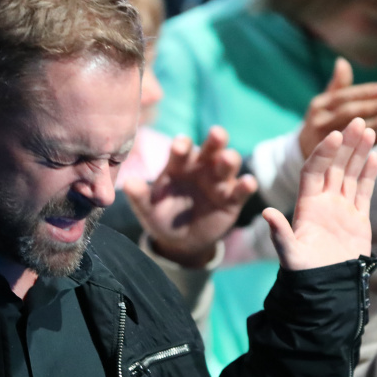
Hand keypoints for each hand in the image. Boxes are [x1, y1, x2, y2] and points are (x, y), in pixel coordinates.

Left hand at [124, 127, 257, 268]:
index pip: (181, 150)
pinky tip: (248, 182)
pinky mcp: (233, 199)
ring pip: (228, 164)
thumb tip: (129, 183)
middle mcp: (201, 168)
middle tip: (216, 133)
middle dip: (214, 140)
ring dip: (229, 159)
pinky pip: (241, 189)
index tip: (180, 145)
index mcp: (178, 166)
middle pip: (210, 149)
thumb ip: (139, 197)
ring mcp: (218, 182)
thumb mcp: (148, 210)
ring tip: (227, 159)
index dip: (182, 146)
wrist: (181, 242)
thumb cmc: (162, 218)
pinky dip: (246, 185)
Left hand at [264, 118, 376, 271]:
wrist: (327, 288)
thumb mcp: (290, 254)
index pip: (314, 170)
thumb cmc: (305, 273)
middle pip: (334, 166)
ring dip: (359, 153)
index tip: (335, 136)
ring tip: (369, 130)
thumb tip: (266, 213)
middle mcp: (323, 202)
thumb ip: (280, 233)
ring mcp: (341, 209)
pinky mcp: (357, 219)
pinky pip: (363, 191)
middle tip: (358, 122)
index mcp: (306, 205)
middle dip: (345, 144)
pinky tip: (375, 156)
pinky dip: (369, 174)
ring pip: (350, 174)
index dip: (324, 152)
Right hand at [298, 58, 376, 157]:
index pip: (344, 96)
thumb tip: (342, 61)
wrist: (304, 150)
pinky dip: (372, 142)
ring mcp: (324, 141)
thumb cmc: (321, 121)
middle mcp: (318, 122)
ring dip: (375, 123)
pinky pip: (355, 149)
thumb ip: (337, 85)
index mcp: (318, 106)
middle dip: (373, 106)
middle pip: (349, 113)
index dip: (364, 92)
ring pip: (353, 131)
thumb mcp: (324, 102)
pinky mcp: (331, 158)